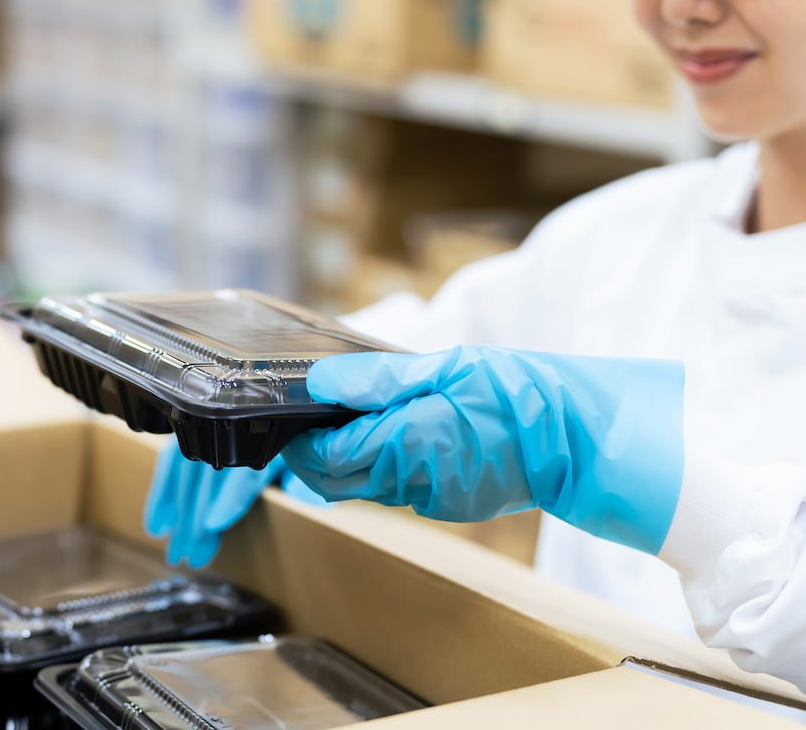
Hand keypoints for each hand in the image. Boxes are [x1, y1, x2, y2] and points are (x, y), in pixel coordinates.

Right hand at [145, 441, 326, 567]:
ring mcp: (215, 427)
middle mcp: (240, 429)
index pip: (246, 470)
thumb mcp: (308, 460)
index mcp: (273, 439)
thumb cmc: (302, 443)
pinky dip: (164, 491)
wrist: (299, 410)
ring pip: (188, 471)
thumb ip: (304, 482)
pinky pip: (175, 460)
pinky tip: (158, 525)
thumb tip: (307, 501)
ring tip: (175, 551)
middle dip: (196, 519)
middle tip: (189, 556)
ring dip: (178, 514)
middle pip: (211, 476)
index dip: (229, 497)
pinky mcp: (198, 430)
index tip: (213, 525)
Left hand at [281, 347, 684, 553]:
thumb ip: (379, 378)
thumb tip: (321, 383)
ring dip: (346, 460)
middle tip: (308, 421)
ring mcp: (433, 500)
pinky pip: (397, 491)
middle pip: (333, 483)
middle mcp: (415, 481)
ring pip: (363, 488)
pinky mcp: (450, 507)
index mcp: (411, 442)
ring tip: (353, 419)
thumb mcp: (448, 366)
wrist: (580, 440)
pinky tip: (397, 436)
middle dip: (311, 456)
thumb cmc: (519, 394)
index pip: (326, 457)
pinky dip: (381, 468)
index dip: (300, 441)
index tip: (293, 416)